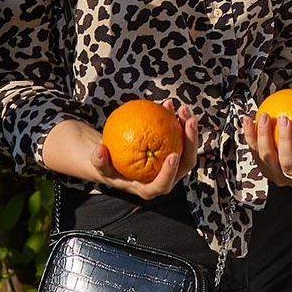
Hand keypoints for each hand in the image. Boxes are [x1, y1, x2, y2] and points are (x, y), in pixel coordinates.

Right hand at [41, 105, 202, 200]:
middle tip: (188, 122)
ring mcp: (173, 164)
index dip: (170, 172)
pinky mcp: (174, 149)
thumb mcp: (100, 166)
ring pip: (187, 147)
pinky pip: (179, 134)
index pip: (163, 184)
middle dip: (192, 143)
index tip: (173, 155)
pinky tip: (169, 103)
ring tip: (182, 109)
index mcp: (150, 187)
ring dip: (188, 128)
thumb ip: (99, 161)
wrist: (116, 159)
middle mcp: (167, 178)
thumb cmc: (108, 166)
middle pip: (185, 163)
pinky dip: (176, 119)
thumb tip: (99, 150)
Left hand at [246, 110, 291, 189]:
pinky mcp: (262, 169)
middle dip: (285, 141)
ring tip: (265, 115)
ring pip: (267, 157)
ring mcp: (276, 176)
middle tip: (284, 118)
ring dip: (264, 136)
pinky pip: (254, 150)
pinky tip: (248, 117)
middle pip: (288, 162)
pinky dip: (249, 134)